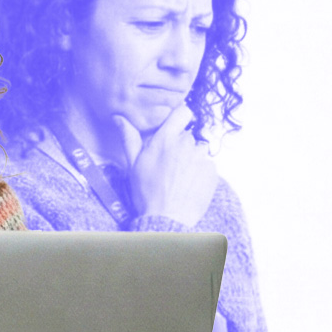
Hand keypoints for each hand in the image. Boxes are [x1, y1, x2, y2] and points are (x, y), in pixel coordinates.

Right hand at [112, 105, 217, 227]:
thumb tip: (119, 118)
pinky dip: (199, 171)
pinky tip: (188, 184)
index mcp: (165, 139)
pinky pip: (207, 165)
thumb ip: (129, 137)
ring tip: (179, 176)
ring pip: (198, 150)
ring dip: (190, 158)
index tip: (174, 126)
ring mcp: (201, 158)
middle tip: (168, 163)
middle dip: (179, 145)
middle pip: (187, 135)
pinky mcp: (212, 172)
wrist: (167, 219)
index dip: (179, 117)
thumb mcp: (133, 164)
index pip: (183, 112)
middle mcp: (186, 144)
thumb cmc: (146, 192)